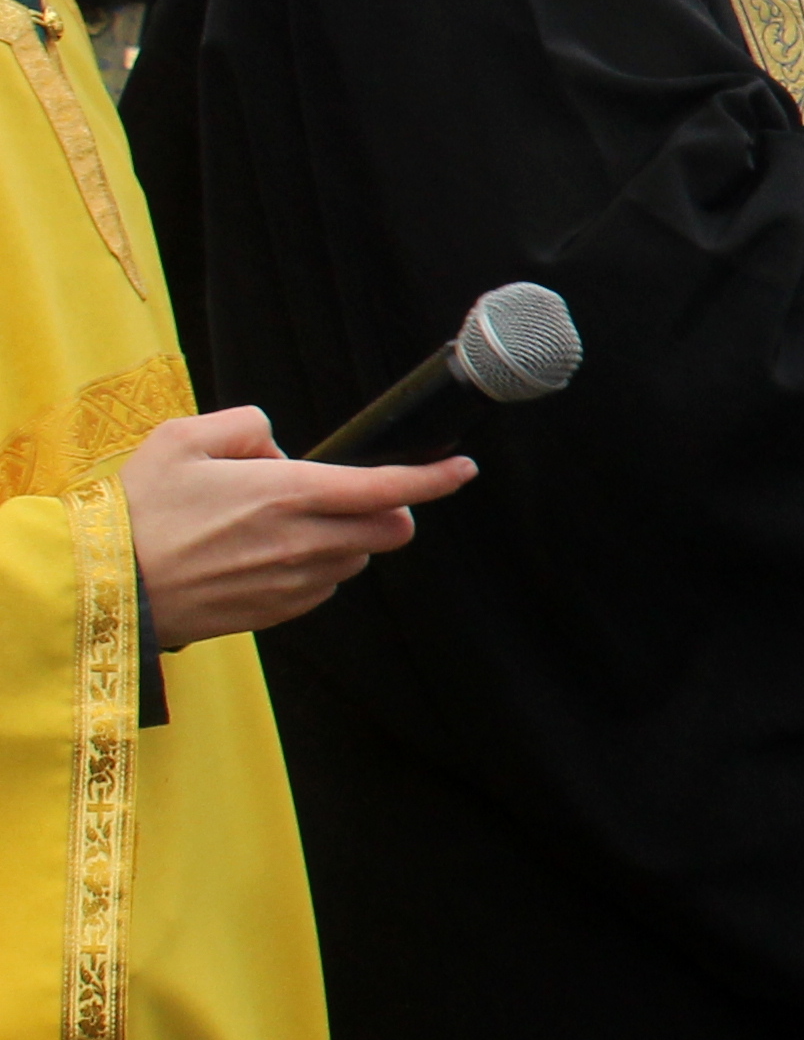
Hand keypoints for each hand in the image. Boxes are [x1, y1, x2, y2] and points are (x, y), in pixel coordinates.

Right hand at [118, 407, 470, 648]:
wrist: (106, 585)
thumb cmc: (138, 509)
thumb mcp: (181, 438)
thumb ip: (244, 425)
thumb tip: (276, 447)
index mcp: (289, 493)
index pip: (387, 487)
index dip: (434, 478)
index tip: (462, 469)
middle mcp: (303, 542)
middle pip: (390, 531)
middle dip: (391, 511)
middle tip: (358, 497)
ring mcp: (293, 583)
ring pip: (355, 560)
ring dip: (345, 540)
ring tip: (286, 525)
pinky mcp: (277, 614)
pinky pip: (322, 588)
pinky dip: (314, 569)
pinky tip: (267, 557)